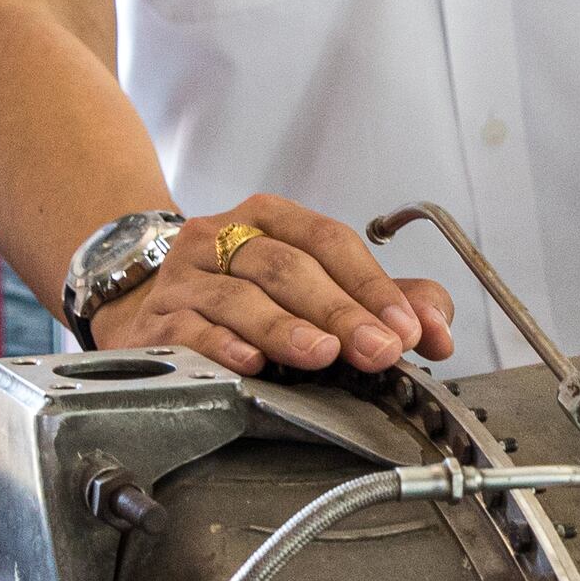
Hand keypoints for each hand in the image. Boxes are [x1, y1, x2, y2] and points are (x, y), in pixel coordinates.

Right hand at [92, 194, 457, 377]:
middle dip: (340, 310)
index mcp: (270, 219)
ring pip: (240, 296)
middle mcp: (224, 238)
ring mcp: (187, 279)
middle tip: (378, 349)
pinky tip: (251, 361)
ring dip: (286, 327)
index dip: (371, 284)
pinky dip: (223, 346)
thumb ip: (382, 300)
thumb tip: (436, 326)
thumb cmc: (240, 294)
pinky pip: (191, 331)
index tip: (407, 327)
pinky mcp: (156, 322)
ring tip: (323, 354)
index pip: (329, 241)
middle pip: (288, 267)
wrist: (143, 304)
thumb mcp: (312, 283)